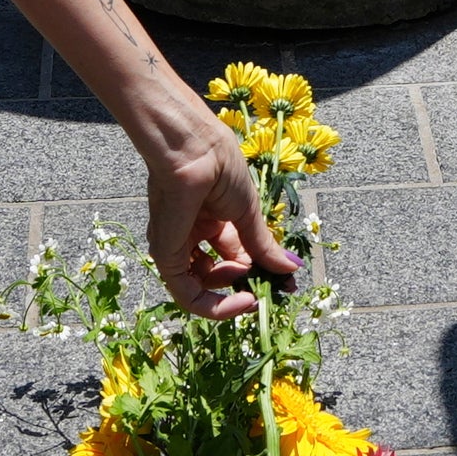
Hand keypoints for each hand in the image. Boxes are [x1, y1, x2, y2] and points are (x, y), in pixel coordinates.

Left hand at [142, 115, 301, 318]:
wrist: (194, 149)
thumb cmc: (220, 166)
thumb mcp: (248, 212)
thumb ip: (263, 246)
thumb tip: (290, 269)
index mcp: (211, 219)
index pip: (234, 256)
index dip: (258, 273)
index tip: (284, 284)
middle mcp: (192, 234)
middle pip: (218, 274)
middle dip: (244, 284)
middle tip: (266, 288)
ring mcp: (176, 245)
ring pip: (201, 288)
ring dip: (231, 296)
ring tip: (251, 290)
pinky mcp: (165, 256)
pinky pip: (187, 294)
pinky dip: (214, 306)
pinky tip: (241, 300)